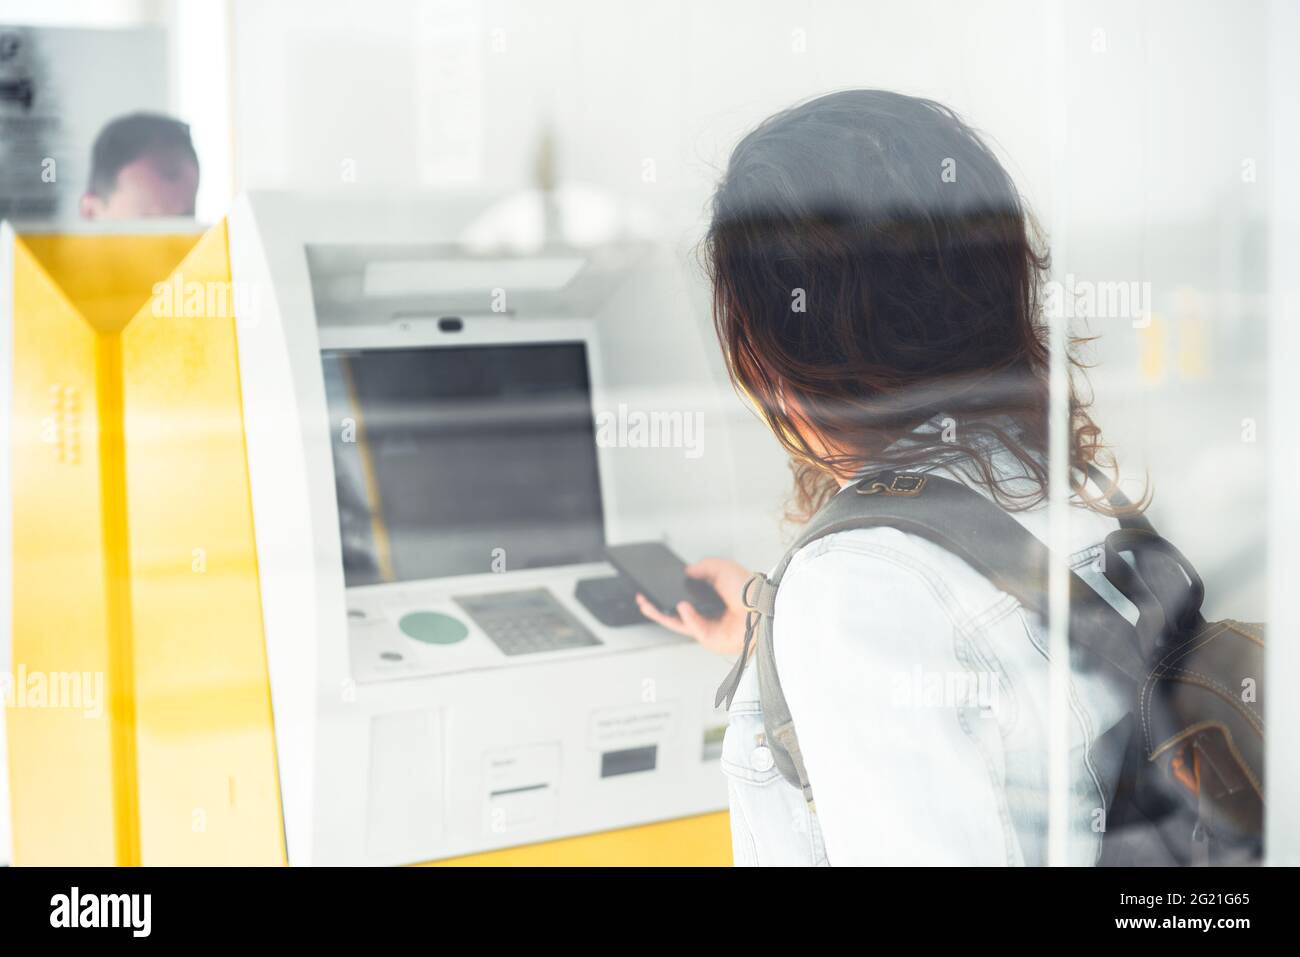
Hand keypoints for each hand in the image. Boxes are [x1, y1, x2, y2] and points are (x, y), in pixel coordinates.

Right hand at [635, 557, 753, 655]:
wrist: (762, 609)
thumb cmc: (750, 591)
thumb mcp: (724, 567)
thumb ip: (704, 566)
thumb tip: (688, 570)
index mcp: (715, 595)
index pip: (689, 593)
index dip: (673, 589)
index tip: (659, 584)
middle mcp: (711, 612)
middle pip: (678, 611)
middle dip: (658, 605)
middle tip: (643, 598)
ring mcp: (709, 627)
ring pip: (677, 622)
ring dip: (661, 614)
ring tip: (648, 603)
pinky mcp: (709, 639)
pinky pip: (690, 627)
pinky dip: (685, 617)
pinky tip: (682, 607)